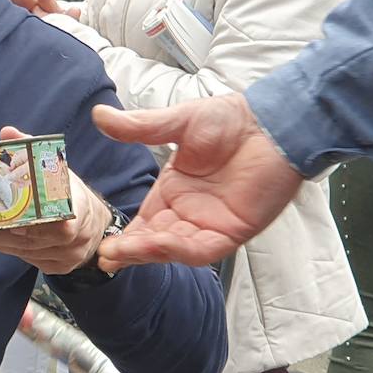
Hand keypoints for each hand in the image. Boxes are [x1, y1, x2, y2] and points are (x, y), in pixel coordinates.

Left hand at [0, 126, 107, 273]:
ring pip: (26, 252)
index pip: (59, 221)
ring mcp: (67, 256)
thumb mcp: (56, 169)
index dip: (33, 222)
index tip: (6, 219)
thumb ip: (31, 153)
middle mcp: (77, 237)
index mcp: (79, 208)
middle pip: (33, 239)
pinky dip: (7, 250)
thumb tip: (8, 134)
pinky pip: (28, 260)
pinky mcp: (57, 267)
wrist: (94, 224)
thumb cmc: (69, 193)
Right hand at [89, 94, 303, 269]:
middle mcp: (189, 212)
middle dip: (130, 250)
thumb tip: (100, 116)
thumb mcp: (177, 122)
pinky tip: (158, 243)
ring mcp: (211, 223)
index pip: (144, 222)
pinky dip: (178, 249)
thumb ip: (139, 127)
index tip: (103, 244)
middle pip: (153, 241)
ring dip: (147, 252)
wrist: (272, 123)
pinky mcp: (232, 230)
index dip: (124, 235)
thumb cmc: (231, 120)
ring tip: (121, 252)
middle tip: (106, 256)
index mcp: (173, 190)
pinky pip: (201, 248)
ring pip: (173, 248)